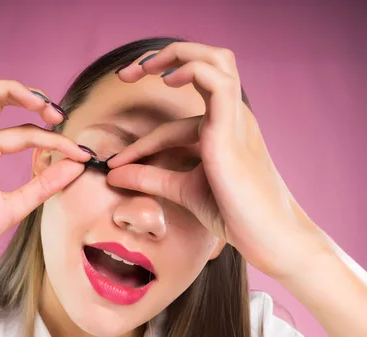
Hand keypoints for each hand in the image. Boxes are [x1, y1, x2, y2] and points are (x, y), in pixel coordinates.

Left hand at [107, 42, 324, 277]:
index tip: (114, 165)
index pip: (173, 125)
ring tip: (141, 69)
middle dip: (163, 60)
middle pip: (205, 63)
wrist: (267, 237)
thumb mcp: (182, 190)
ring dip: (174, 55)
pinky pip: (215, 81)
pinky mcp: (233, 127)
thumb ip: (150, 178)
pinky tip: (167, 79)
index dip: (140, 142)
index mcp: (223, 131)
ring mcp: (235, 118)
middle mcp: (231, 117)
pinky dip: (190, 69)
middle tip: (125, 73)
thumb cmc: (234, 213)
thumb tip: (114, 175)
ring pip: (215, 60)